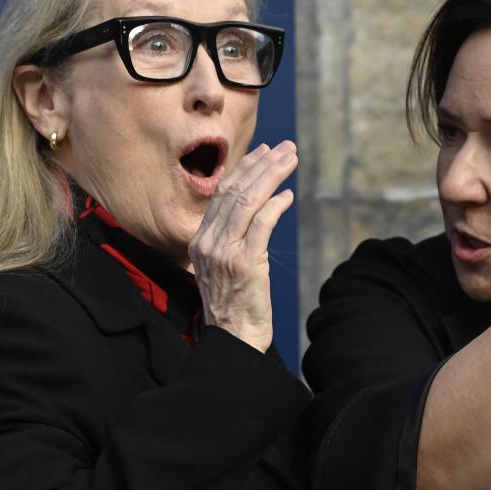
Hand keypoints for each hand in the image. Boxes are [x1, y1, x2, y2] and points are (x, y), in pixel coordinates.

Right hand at [189, 140, 297, 351]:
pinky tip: (288, 195)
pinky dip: (275, 206)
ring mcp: (224, 253)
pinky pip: (261, 225)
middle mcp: (208, 243)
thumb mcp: (223, 267)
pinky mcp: (244, 264)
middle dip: (262, 164)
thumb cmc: (234, 306)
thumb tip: (258, 207)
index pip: (222, 194)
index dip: (244, 169)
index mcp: (200, 240)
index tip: (264, 152)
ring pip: (247, 202)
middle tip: (286, 148)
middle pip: (235, 191)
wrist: (234, 341)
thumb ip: (232, 238)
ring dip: (271, 176)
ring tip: (290, 160)